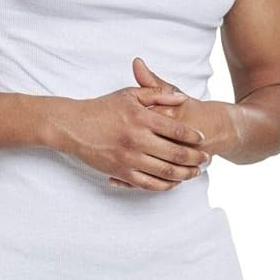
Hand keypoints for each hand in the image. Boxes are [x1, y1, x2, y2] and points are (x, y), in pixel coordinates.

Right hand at [53, 81, 208, 191]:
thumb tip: (181, 97)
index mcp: (142, 119)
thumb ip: (157, 94)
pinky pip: (148, 184)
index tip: (203, 140)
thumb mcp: (129, 94)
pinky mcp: (121, 172)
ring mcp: (129, 158)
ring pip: (165, 172)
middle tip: (206, 159)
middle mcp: (138, 140)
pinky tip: (173, 183)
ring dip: (185, 174)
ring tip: (195, 173)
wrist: (73, 126)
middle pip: (176, 154)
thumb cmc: (102, 108)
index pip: (178, 131)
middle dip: (196, 158)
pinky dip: (164, 186)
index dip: (194, 137)